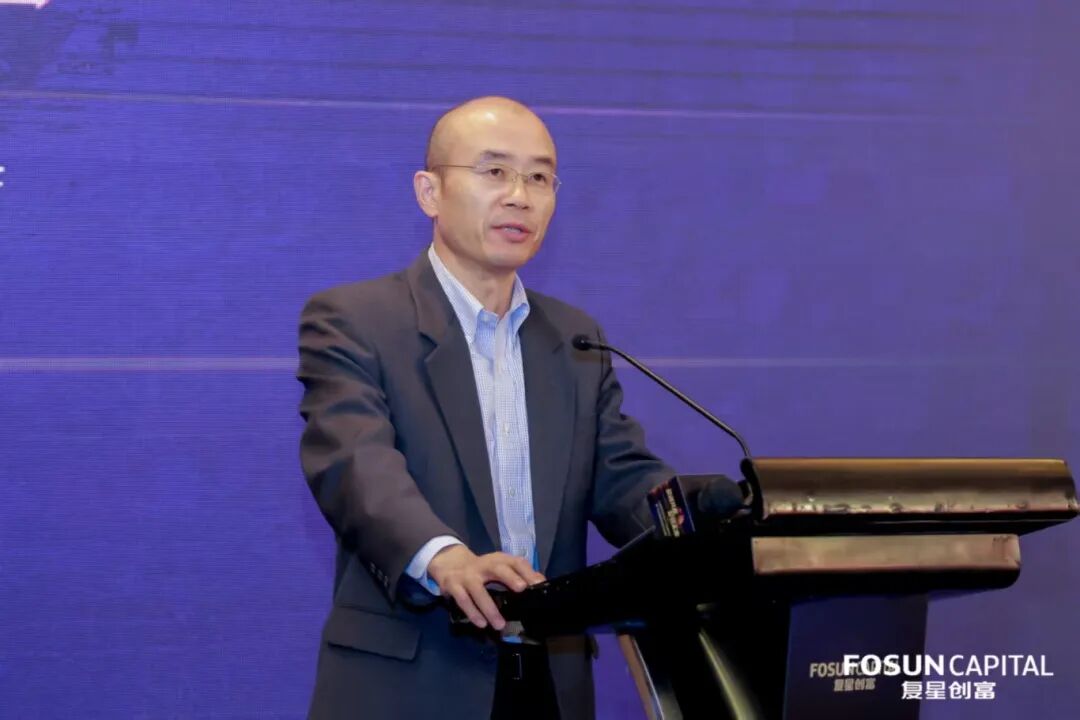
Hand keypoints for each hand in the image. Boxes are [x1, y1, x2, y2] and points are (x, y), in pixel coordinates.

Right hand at [427, 545, 544, 629]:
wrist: (449, 564)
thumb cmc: (481, 570)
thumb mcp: (498, 567)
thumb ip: (518, 574)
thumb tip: (540, 581)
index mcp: (497, 560)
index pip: (515, 561)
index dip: (527, 571)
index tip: (538, 583)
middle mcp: (483, 565)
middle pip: (497, 568)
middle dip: (509, 577)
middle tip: (521, 589)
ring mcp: (467, 575)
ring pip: (478, 590)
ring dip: (489, 608)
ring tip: (500, 624)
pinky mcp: (453, 586)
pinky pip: (463, 600)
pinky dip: (472, 613)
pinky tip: (481, 624)